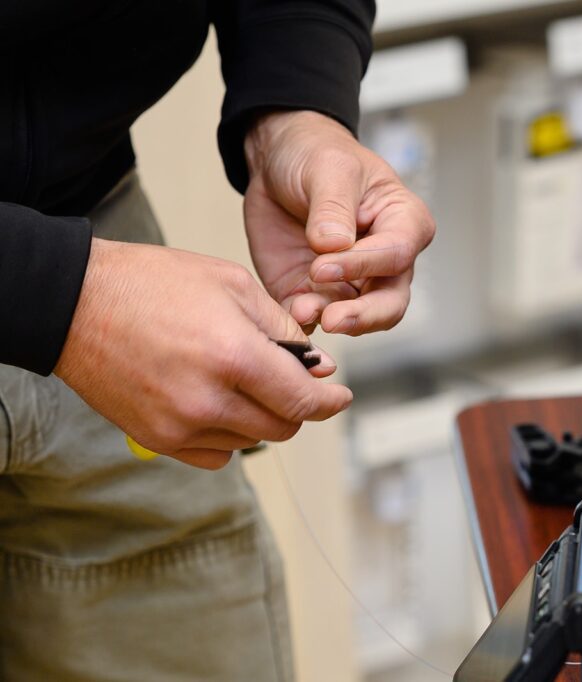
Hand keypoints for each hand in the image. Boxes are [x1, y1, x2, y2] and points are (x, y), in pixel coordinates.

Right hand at [54, 238, 351, 469]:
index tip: (340, 397)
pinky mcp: (156, 439)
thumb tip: (319, 368)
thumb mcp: (234, 284)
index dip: (330, 402)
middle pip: (282, 427)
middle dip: (296, 405)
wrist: (75, 302)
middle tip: (289, 378)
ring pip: (251, 440)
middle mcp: (208, 400)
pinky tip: (216, 400)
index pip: (303, 401)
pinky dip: (228, 433)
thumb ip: (284, 330)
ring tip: (239, 377)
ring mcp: (179, 425)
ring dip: (261, 416)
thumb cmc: (155, 283)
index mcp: (234, 356)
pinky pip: (216, 453)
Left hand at [243, 110, 434, 334]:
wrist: (277, 162)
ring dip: (330, 319)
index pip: (396, 255)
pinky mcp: (318, 294)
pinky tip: (291, 312)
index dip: (364, 264)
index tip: (323, 264)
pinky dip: (304, 320)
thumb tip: (334, 246)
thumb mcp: (329, 167)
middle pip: (391, 303)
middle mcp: (385, 262)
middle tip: (333, 318)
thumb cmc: (319, 154)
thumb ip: (333, 207)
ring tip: (302, 309)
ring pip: (358, 319)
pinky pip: (316, 317)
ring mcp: (352, 282)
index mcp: (404, 224)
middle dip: (364, 316)